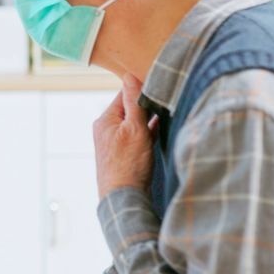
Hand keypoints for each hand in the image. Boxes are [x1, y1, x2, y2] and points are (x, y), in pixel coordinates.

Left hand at [93, 74, 155, 198]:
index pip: (124, 94)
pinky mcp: (125, 153)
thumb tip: (129, 76)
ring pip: (136, 122)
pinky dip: (149, 130)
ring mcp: (116, 141)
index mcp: (106, 119)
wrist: (123, 198)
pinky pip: (139, 135)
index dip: (141, 86)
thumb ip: (134, 103)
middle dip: (147, 102)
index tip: (159, 79)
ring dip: (149, 117)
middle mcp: (108, 129)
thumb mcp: (135, 129)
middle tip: (167, 94)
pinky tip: (162, 126)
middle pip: (130, 107)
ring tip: (167, 107)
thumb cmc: (128, 164)